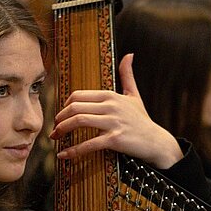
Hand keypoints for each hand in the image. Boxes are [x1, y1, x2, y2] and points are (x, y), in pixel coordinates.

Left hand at [50, 54, 182, 169]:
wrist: (156, 142)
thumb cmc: (142, 120)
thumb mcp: (134, 95)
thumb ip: (128, 75)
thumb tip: (129, 54)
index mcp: (110, 95)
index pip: (78, 95)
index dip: (64, 106)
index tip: (60, 117)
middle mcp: (110, 106)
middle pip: (75, 107)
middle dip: (60, 119)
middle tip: (54, 129)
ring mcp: (113, 122)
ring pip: (79, 121)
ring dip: (63, 130)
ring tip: (55, 138)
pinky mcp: (115, 139)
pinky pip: (89, 144)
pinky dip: (73, 151)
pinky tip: (63, 155)